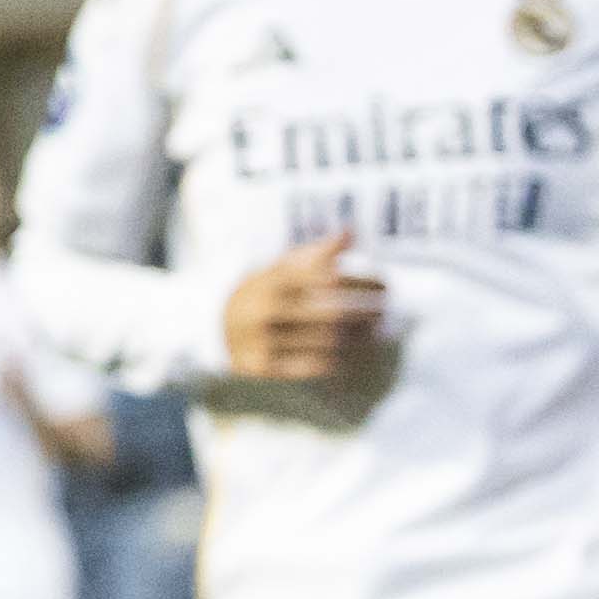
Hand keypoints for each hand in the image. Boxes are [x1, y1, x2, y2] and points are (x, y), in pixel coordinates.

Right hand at [219, 239, 391, 384]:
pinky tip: (349, 354)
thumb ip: (316, 253)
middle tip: (384, 312)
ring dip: (359, 338)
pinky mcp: (261, 366)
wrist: (213, 326)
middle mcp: (265, 309)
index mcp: (272, 279)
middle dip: (368, 312)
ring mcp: (261, 339)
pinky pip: (312, 366)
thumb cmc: (262, 292)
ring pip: (327, 342)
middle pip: (334, 313)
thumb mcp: (280, 267)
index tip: (385, 284)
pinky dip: (337, 360)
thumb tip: (351, 232)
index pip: (330, 279)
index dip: (363, 282)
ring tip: (374, 332)